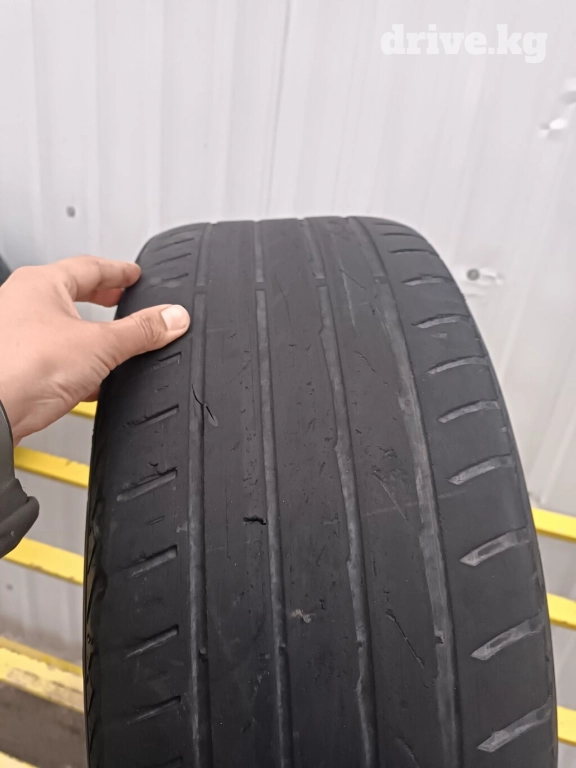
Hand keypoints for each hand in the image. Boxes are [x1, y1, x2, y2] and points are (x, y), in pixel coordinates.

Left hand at [0, 256, 189, 443]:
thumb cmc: (20, 367)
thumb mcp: (100, 345)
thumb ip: (140, 331)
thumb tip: (172, 317)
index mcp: (40, 283)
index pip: (90, 266)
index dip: (119, 271)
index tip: (133, 274)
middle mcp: (20, 302)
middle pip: (71, 294)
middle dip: (101, 299)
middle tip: (122, 300)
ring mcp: (13, 334)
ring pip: (60, 327)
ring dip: (87, 335)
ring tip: (111, 344)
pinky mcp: (13, 365)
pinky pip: (51, 356)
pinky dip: (74, 363)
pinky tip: (89, 381)